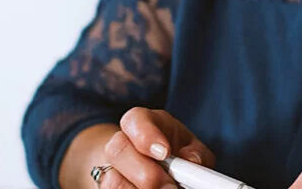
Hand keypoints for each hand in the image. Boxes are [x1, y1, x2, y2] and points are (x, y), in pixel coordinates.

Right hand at [97, 107, 215, 188]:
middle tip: (170, 187)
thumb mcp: (191, 150)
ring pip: (113, 180)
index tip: (164, 152)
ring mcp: (109, 167)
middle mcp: (120, 142)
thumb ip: (195, 154)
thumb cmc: (176, 156)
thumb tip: (192, 163)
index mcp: (142, 123)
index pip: (135, 120)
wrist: (153, 169)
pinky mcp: (107, 185)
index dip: (146, 135)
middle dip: (145, 173)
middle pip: (117, 150)